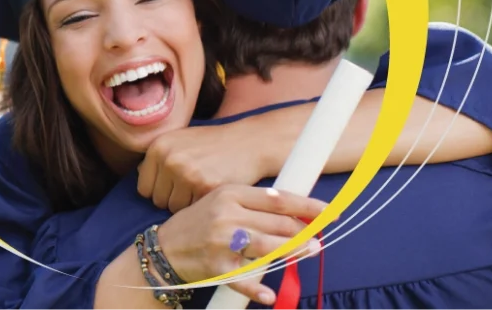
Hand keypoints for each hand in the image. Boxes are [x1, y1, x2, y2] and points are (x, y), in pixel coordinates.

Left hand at [138, 120, 292, 212]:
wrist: (249, 142)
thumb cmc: (213, 144)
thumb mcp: (180, 140)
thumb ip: (159, 157)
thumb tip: (138, 174)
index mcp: (158, 147)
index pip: (143, 188)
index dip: (159, 190)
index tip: (174, 186)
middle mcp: (169, 159)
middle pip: (157, 200)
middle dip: (172, 199)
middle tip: (191, 188)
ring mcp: (187, 173)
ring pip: (174, 208)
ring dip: (187, 204)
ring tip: (201, 189)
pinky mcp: (205, 187)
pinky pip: (193, 210)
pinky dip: (202, 206)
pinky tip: (211, 191)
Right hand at [155, 184, 325, 305]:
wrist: (164, 248)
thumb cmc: (199, 222)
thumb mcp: (221, 201)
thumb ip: (253, 203)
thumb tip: (294, 209)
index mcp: (230, 194)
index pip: (278, 199)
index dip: (307, 206)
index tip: (328, 211)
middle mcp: (227, 215)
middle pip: (278, 224)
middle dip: (304, 232)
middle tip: (319, 239)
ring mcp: (222, 242)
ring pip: (270, 247)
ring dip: (294, 251)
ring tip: (309, 251)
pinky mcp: (217, 267)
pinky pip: (244, 281)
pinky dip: (258, 290)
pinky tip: (269, 296)